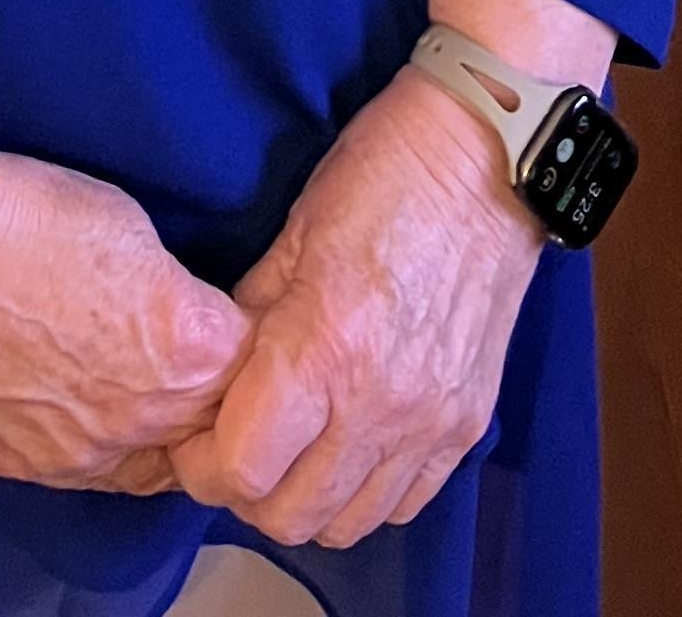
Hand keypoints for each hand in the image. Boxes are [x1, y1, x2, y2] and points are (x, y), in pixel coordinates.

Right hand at [0, 150, 254, 494]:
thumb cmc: (31, 214)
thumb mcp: (136, 229)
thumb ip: (180, 295)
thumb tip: (191, 320)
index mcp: (189, 353)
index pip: (259, 368)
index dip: (249, 339)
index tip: (239, 320)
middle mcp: (147, 421)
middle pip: (215, 427)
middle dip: (217, 395)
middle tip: (199, 355)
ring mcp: (86, 455)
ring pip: (156, 464)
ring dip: (165, 432)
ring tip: (147, 382)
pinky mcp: (29, 467)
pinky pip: (94, 472)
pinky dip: (107, 444)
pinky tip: (93, 404)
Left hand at [169, 67, 543, 546]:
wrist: (488, 157)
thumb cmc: (383, 173)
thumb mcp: (292, 233)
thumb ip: (249, 317)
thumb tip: (214, 373)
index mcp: (322, 349)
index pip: (239, 471)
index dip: (200, 462)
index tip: (193, 434)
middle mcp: (379, 405)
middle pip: (289, 516)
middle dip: (245, 490)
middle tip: (235, 442)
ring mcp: (430, 424)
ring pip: (347, 524)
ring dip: (306, 499)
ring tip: (292, 447)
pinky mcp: (467, 426)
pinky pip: (404, 503)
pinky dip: (366, 491)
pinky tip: (350, 443)